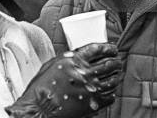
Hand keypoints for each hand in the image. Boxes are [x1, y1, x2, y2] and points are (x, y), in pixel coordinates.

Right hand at [6, 43, 122, 117]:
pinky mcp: (93, 103)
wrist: (39, 108)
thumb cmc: (42, 87)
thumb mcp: (53, 64)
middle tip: (117, 61)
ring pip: (112, 79)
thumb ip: (69, 58)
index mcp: (74, 60)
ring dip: (116, 75)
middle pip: (109, 63)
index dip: (108, 48)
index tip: (112, 49)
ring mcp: (90, 88)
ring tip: (116, 74)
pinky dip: (112, 92)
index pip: (98, 49)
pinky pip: (110, 96)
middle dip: (116, 61)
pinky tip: (110, 90)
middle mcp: (85, 72)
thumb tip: (80, 56)